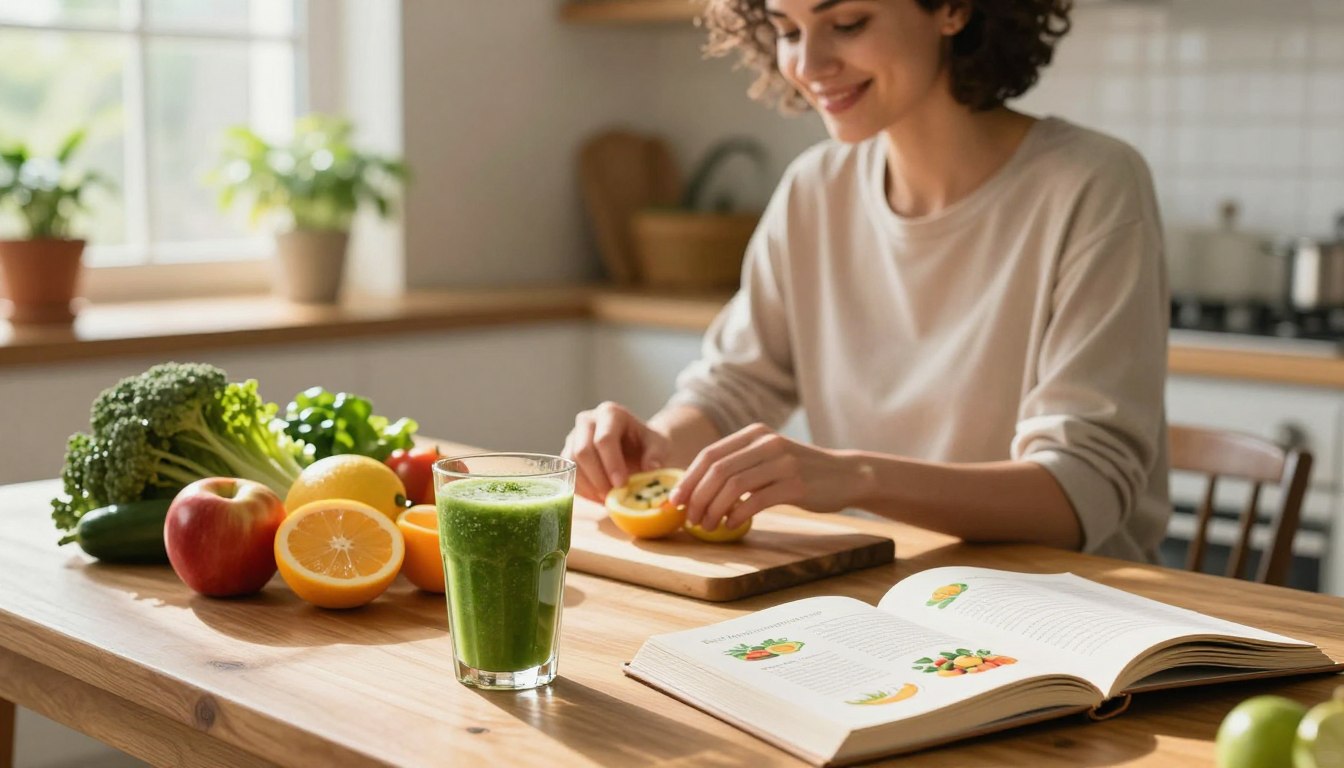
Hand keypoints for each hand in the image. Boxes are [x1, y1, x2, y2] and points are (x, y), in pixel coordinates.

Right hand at [561, 401, 671, 501]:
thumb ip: (656, 455)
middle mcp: (587, 420)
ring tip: (608, 499)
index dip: (611, 464)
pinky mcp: (567, 454)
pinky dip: (582, 491)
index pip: (604, 439)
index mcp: (611, 413)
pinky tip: (599, 498)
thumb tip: (651, 468)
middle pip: (582, 451)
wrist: (636, 446)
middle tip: (614, 496)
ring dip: (589, 487)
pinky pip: (567, 475)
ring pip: (571, 465)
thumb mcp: (659, 446)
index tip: (622, 485)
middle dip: (598, 478)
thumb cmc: (647, 444)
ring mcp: (574, 436)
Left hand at [670, 423, 861, 530]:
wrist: (846, 475)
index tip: (675, 501)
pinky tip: (731, 524)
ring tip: (708, 526)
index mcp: (754, 434)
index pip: (709, 455)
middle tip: (690, 519)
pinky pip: (756, 500)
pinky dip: (737, 515)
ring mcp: (782, 462)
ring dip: (714, 509)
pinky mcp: (795, 484)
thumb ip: (738, 466)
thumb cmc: (800, 471)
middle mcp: (766, 443)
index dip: (688, 479)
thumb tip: (697, 490)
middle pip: (717, 470)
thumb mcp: (767, 458)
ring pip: (733, 486)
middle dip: (697, 497)